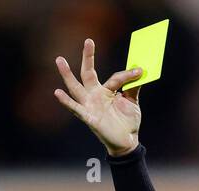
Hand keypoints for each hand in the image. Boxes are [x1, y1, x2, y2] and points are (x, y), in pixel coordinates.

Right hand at [54, 38, 143, 155]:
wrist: (127, 142)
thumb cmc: (128, 122)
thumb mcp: (133, 102)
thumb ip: (133, 87)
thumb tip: (141, 70)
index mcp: (107, 91)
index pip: (115, 78)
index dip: (128, 74)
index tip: (140, 70)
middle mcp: (95, 96)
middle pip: (88, 73)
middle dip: (88, 57)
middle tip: (88, 40)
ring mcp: (90, 106)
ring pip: (76, 87)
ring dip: (67, 74)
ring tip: (60, 60)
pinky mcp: (88, 117)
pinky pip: (75, 108)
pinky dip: (66, 101)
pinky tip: (57, 92)